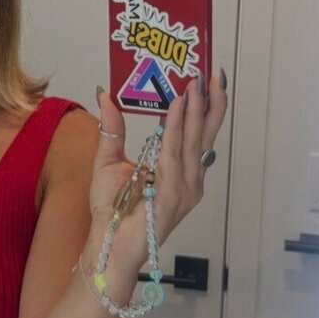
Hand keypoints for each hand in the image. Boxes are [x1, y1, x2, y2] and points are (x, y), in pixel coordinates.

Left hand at [91, 72, 228, 266]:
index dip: (207, 107)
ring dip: (195, 110)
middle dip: (211, 102)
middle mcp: (189, 179)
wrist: (108, 243)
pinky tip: (177, 108)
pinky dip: (175, 130)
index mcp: (180, 171)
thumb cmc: (112, 210)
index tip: (208, 80)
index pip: (198, 134)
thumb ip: (112, 128)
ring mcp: (184, 188)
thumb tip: (106, 95)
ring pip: (191, 141)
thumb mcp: (108, 159)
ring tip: (195, 84)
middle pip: (205, 134)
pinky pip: (173, 155)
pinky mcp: (171, 195)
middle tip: (212, 73)